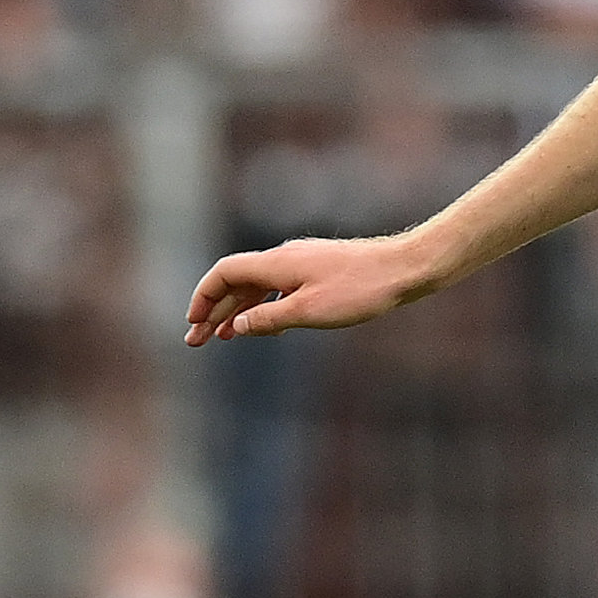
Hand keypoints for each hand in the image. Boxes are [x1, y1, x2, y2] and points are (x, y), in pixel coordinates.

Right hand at [184, 235, 429, 344]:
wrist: (404, 269)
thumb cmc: (360, 291)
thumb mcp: (309, 311)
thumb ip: (270, 318)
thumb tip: (239, 327)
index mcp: (275, 263)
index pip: (224, 274)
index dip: (203, 297)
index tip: (193, 323)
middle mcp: (284, 257)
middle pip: (237, 282)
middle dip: (215, 311)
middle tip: (197, 340)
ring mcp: (303, 262)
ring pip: (259, 285)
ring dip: (239, 310)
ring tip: (225, 336)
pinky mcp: (320, 270)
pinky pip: (280, 287)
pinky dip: (265, 305)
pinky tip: (267, 325)